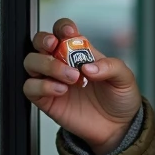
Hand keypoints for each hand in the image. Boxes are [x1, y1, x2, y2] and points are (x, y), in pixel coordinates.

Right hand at [23, 18, 142, 154]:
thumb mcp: (124, 78)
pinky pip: (30, 88)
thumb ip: (111, 66)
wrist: (117, 127)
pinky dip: (42, 86)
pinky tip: (61, 90)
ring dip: (47, 65)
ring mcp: (52, 81)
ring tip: (71, 77)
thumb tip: (89, 66)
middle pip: (39, 42)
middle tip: (55, 46)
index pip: (63, 31)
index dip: (62, 27)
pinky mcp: (46, 100)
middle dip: (43, 40)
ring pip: (31, 62)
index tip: (69, 32)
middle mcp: (62, 63)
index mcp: (80, 52)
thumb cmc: (119, 98)